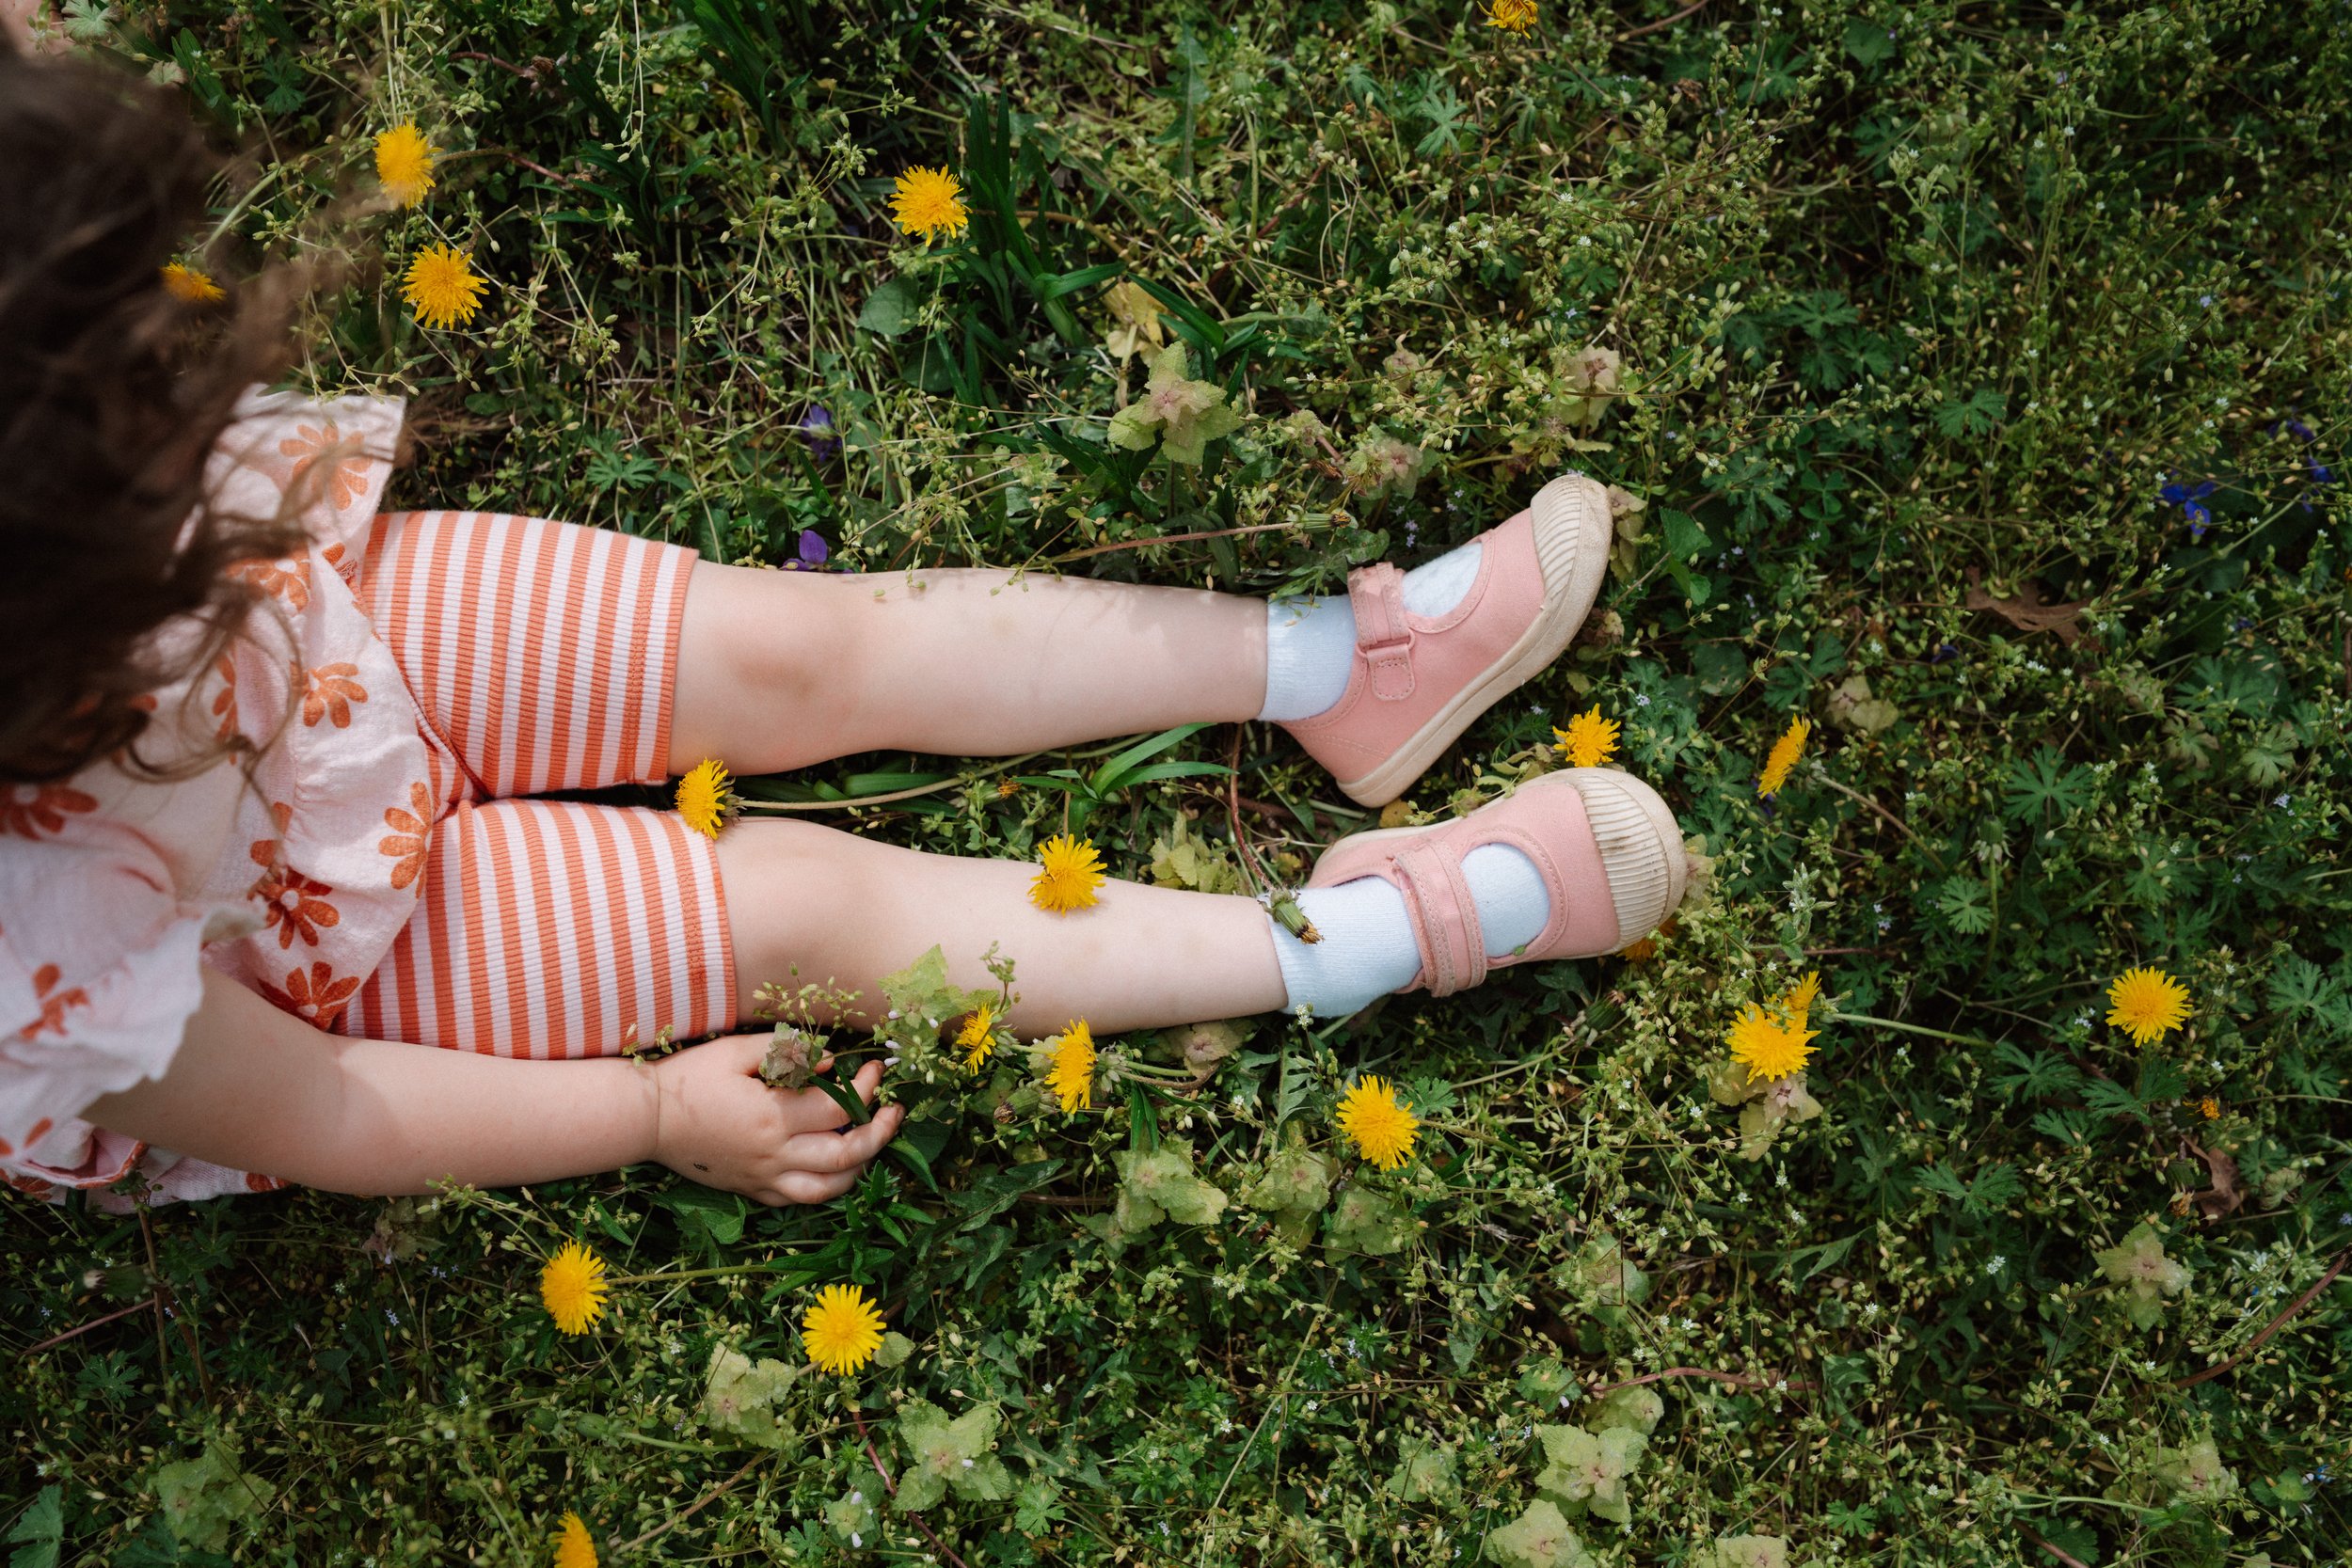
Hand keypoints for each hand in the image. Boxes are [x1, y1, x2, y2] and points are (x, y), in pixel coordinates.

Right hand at [647, 1034, 903, 1204]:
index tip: (873, 1068)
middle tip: (893, 1112)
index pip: (841, 1109)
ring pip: (829, 1189)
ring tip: (871, 1143)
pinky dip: (825, 1187)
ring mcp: (763, 1178)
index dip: (867, 1088)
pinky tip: (834, 1166)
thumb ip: (788, 1052)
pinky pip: (799, 1200)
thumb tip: (833, 1062)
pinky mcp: (752, 1190)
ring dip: (860, 1168)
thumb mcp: (737, 1050)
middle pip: (847, 1155)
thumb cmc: (690, 1078)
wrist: (645, 1119)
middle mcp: (773, 1155)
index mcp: (773, 1117)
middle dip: (880, 1133)